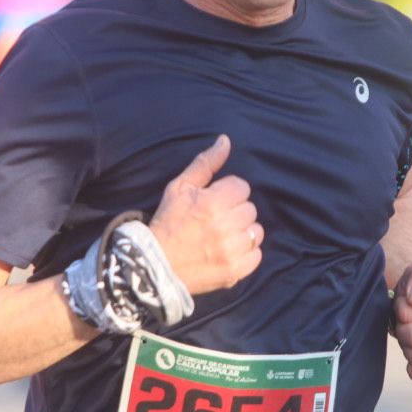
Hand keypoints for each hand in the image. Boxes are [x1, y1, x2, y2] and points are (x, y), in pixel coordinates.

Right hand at [148, 135, 262, 295]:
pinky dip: (246, 253)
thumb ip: (206, 163)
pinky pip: (256, 255)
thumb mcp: (180, 187)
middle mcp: (223, 226)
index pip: (242, 187)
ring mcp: (230, 251)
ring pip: (255, 231)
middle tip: (217, 219)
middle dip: (235, 211)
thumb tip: (225, 140)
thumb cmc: (168, 222)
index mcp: (211, 202)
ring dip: (243, 232)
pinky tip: (229, 251)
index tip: (215, 201)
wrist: (155, 265)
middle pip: (250, 209)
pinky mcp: (234, 271)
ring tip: (224, 236)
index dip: (229, 192)